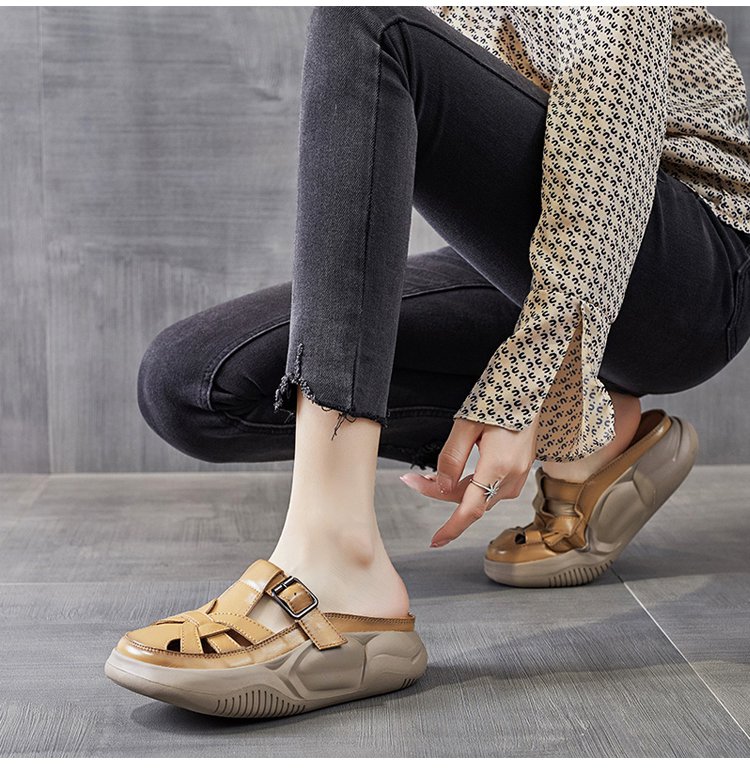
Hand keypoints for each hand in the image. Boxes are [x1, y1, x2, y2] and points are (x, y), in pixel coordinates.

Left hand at [399, 414, 538, 547]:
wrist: (527, 391)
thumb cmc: (497, 401)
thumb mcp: (466, 425)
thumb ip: (452, 458)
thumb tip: (442, 487)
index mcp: (498, 465)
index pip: (472, 509)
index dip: (452, 528)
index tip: (435, 540)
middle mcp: (512, 476)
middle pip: (470, 501)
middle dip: (439, 493)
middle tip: (413, 479)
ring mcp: (519, 477)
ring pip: (479, 496)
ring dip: (454, 490)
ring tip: (429, 475)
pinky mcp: (519, 474)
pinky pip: (490, 488)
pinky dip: (470, 485)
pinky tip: (456, 475)